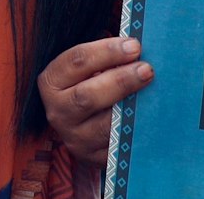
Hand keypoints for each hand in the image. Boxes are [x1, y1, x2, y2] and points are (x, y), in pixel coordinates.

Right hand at [38, 35, 152, 165]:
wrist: (80, 125)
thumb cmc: (88, 84)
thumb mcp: (84, 70)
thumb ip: (103, 58)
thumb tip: (137, 47)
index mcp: (51, 82)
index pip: (76, 62)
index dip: (107, 52)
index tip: (134, 45)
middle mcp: (58, 112)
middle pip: (87, 96)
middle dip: (120, 81)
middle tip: (146, 69)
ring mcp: (75, 138)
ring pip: (104, 125)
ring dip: (130, 108)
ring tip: (152, 93)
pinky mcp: (94, 157)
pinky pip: (117, 146)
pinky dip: (135, 131)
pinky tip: (151, 117)